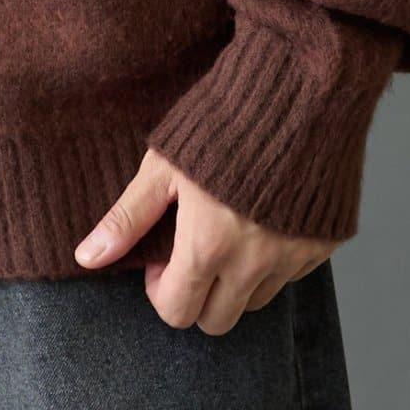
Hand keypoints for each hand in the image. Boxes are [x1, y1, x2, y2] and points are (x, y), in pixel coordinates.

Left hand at [74, 147, 337, 334]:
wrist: (298, 88)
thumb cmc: (222, 121)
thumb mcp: (162, 165)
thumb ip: (127, 219)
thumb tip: (86, 258)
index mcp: (208, 246)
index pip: (177, 313)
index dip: (160, 290)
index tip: (163, 256)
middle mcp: (255, 263)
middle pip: (218, 320)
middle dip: (197, 295)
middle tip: (192, 248)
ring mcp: (294, 257)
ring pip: (255, 302)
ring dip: (235, 282)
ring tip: (227, 229)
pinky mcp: (323, 245)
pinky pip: (291, 276)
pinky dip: (272, 261)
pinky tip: (262, 218)